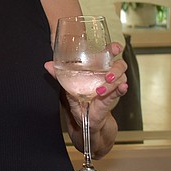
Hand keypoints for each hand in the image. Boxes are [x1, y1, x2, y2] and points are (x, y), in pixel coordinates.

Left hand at [45, 41, 126, 155]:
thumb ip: (60, 76)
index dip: (113, 49)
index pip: (109, 56)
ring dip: (114, 80)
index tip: (114, 48)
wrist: (85, 123)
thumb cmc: (79, 103)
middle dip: (116, 67)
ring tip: (103, 86)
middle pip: (120, 65)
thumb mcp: (69, 89)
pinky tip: (122, 87)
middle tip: (108, 74)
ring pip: (121, 78)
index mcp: (97, 71)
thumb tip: (47, 65)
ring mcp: (111, 88)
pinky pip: (118, 92)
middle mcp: (106, 77)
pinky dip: (121, 89)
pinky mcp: (110, 100)